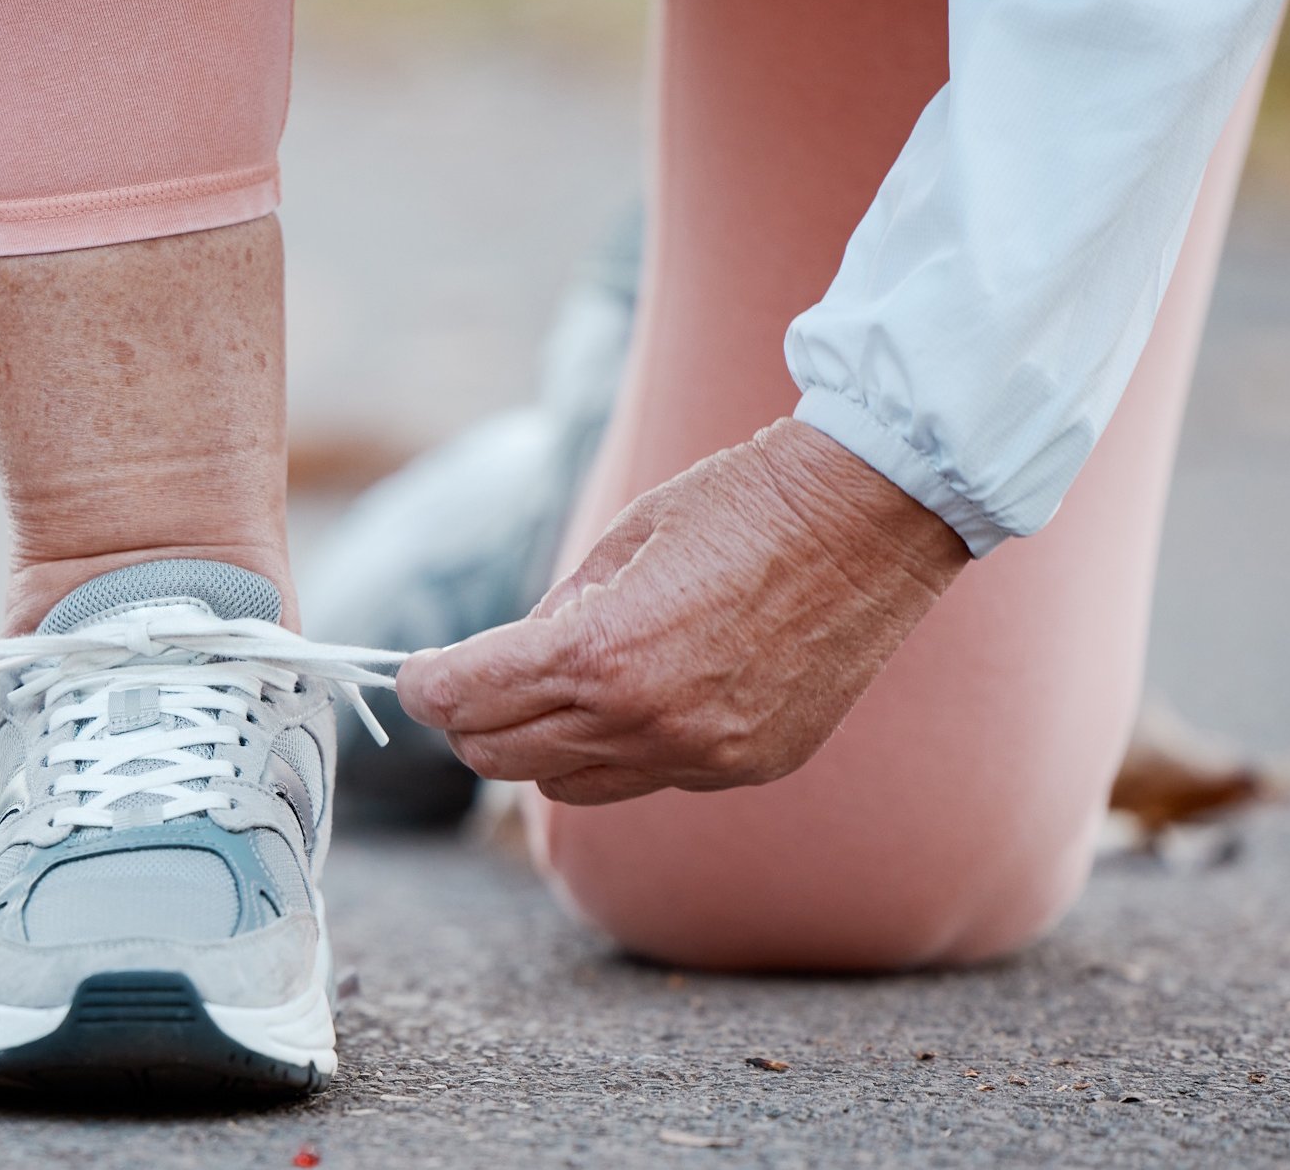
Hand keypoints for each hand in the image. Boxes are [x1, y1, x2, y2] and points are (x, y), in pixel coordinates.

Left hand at [397, 418, 969, 804]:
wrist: (871, 516)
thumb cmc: (741, 504)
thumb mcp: (620, 542)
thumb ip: (554, 617)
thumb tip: (499, 667)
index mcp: (600, 653)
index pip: (465, 700)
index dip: (424, 687)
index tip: (417, 675)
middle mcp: (646, 722)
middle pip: (501, 759)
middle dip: (470, 720)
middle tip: (469, 682)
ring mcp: (702, 756)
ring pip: (569, 786)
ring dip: (542, 745)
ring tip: (560, 688)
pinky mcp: (747, 769)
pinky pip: (649, 779)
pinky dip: (626, 748)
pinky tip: (652, 691)